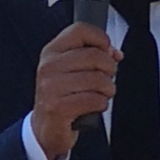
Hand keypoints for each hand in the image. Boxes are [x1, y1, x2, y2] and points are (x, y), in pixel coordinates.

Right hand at [31, 23, 120, 159]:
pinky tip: (93, 106)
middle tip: (106, 79)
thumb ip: (93, 55)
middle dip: (110, 69)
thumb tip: (114, 53)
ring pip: (98, 79)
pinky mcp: (58, 108)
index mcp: (52, 52)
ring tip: (100, 94)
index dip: (101, 39)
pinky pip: (95, 100)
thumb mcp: (73, 70)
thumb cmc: (64, 96)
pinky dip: (101, 105)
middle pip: (95, 55)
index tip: (107, 52)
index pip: (80, 30)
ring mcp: (51, 87)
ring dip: (107, 90)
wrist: (46, 129)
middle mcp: (49, 66)